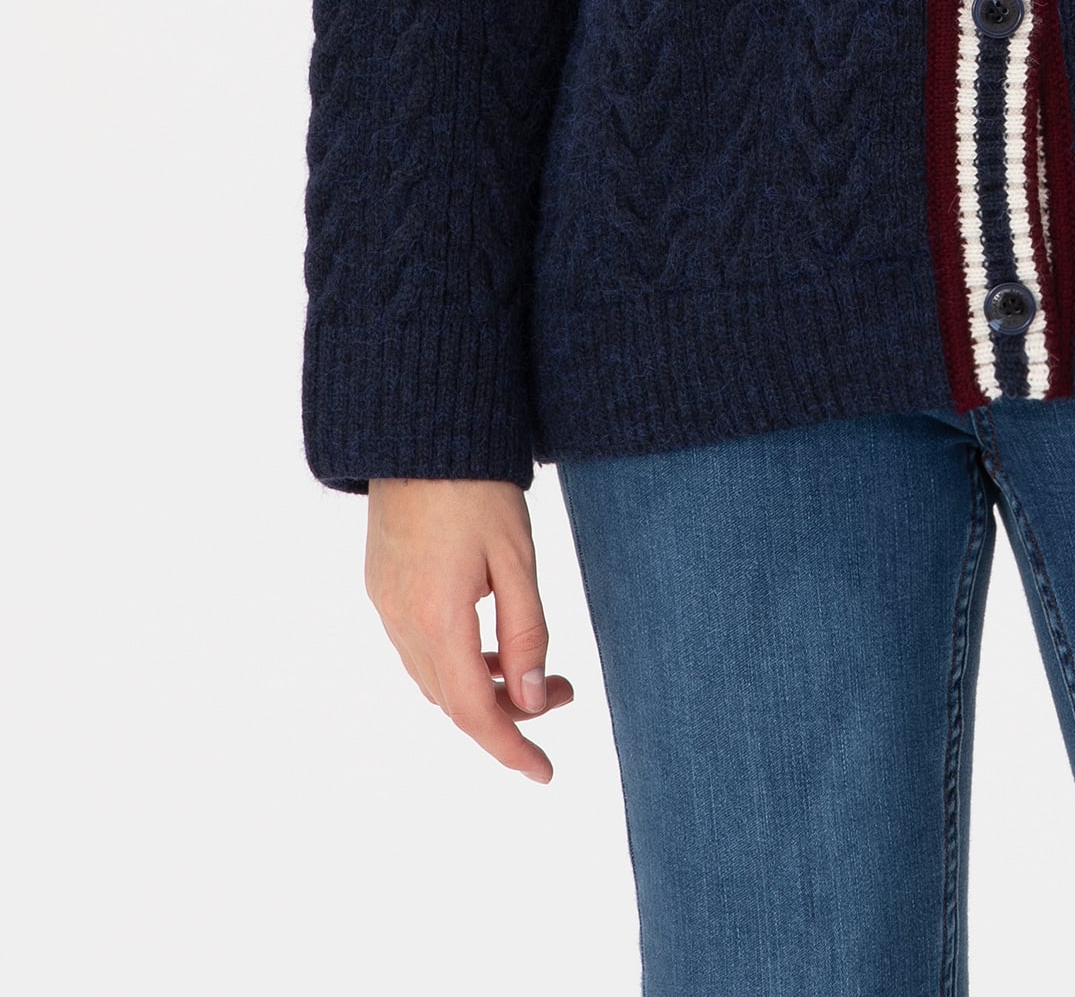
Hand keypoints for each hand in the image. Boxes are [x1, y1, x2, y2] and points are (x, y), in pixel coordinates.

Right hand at [365, 478, 574, 780]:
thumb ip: (526, 633)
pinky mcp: (381, 586)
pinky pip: (418, 647)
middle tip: (564, 691)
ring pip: (435, 677)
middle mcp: (402, 623)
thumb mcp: (517, 557)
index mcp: (438, 620)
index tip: (545, 772)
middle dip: (510, 711)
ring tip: (534, 667)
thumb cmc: (476, 486)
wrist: (419, 430)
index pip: (475, 713)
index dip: (511, 749)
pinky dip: (456, 659)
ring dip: (483, 685)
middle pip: (455, 700)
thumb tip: (532, 702)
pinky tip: (488, 640)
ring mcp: (386, 605)